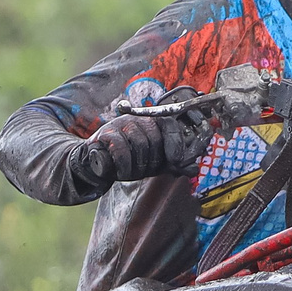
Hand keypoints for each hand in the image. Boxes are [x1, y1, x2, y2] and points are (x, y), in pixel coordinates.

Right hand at [70, 109, 210, 190]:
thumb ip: (172, 164)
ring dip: (136, 165)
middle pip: (155, 139)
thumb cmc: (129, 162)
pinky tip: (120, 171)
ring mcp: (121, 124)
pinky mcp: (105, 133)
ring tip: (130, 170)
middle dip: (151, 161)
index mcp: (153, 123)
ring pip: (140, 144)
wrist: (97, 165)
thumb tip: (194, 169)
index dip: (176, 142)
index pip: (170, 125)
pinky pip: (122, 149)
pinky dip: (124, 165)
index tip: (176, 160)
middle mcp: (138, 119)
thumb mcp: (154, 164)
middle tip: (143, 169)